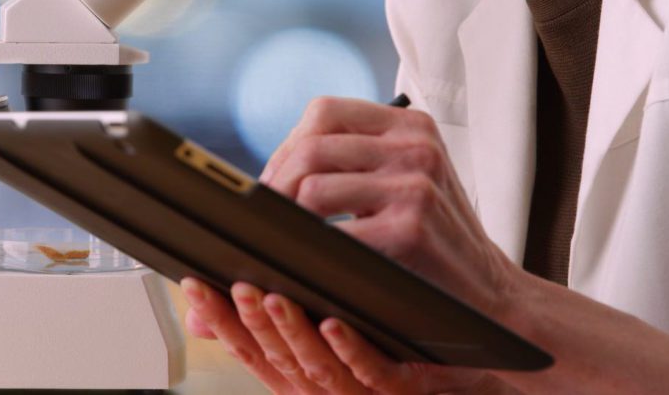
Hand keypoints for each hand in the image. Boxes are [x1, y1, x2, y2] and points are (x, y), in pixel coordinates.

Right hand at [181, 277, 516, 393]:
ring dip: (291, 332)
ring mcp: (362, 390)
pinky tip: (337, 321)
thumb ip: (273, 314)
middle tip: (234, 284)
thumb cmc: (392, 342)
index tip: (195, 284)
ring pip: (316, 367)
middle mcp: (324, 384)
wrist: (474, 368)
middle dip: (249, 323)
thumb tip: (210, 298)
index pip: (249, 345)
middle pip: (275, 358)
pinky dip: (350, 350)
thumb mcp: (326, 328)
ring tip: (275, 295)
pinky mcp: (404, 389)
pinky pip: (373, 372)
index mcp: (301, 368)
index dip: (219, 318)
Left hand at [261, 96, 515, 316]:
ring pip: (312, 188)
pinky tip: (309, 263)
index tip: (273, 182)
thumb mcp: (407, 178)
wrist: (491, 292)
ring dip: (286, 220)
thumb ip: (354, 160)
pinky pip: (333, 233)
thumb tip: (267, 173)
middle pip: (311, 148)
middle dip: (275, 186)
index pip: (324, 112)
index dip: (286, 146)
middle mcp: (416, 146)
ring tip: (284, 242)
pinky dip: (309, 250)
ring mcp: (415, 185)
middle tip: (264, 221)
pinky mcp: (411, 228)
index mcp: (410, 125)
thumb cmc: (433, 237)